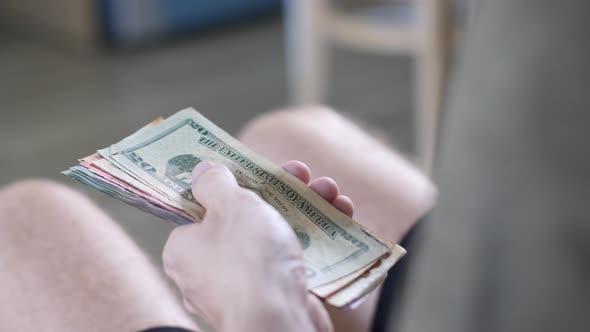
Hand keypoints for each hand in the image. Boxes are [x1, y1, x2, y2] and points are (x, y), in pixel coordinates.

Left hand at [163, 160, 351, 331]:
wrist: (278, 323)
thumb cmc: (247, 262)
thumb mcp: (230, 205)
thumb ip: (215, 183)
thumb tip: (202, 170)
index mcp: (186, 248)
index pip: (204, 208)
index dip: (232, 184)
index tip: (255, 168)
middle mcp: (209, 270)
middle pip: (245, 219)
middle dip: (280, 192)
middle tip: (301, 173)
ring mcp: (243, 287)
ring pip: (274, 238)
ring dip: (305, 210)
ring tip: (329, 191)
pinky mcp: (274, 299)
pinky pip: (291, 262)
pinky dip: (314, 240)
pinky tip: (337, 216)